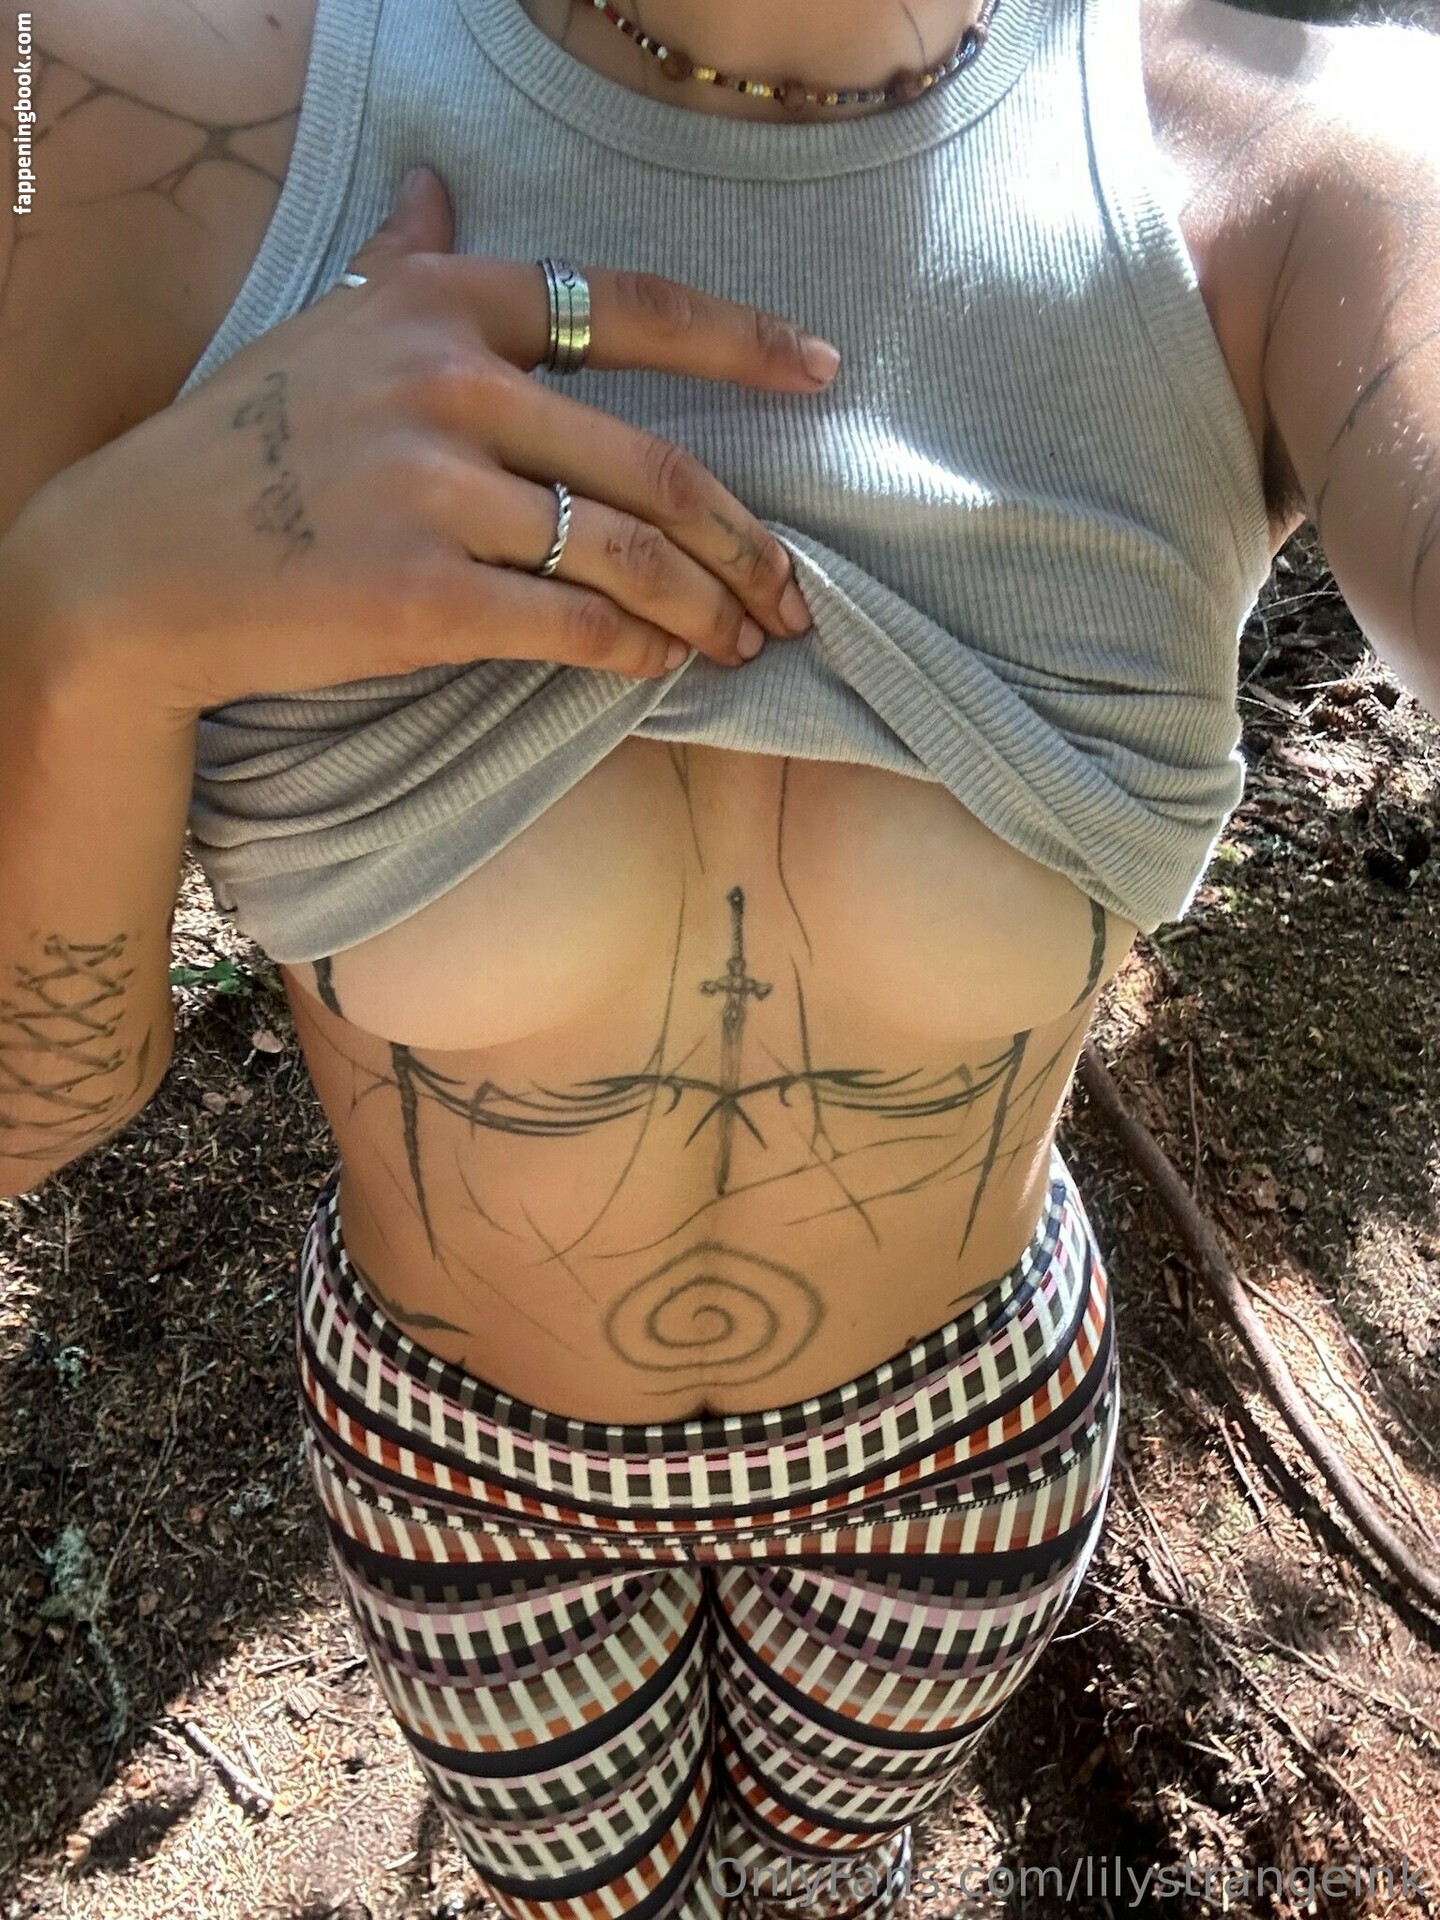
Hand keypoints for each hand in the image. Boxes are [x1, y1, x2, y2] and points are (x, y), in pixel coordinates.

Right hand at [9, 165, 838, 713]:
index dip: (742, 341)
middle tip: (792, 593)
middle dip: (745, 543)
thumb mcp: (324, 326)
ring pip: (625, 554)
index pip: (628, 307)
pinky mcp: (420, 595)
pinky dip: (635, 651)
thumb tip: (437, 185)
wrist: (137, 561)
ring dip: (706, 609)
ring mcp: (433, 490)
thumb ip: (402, 257)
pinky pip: (570, 625)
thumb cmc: (239, 446)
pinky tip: (663, 667)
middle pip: (653, 465)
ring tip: (743, 643)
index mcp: (442, 302)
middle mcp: (448, 381)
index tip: (820, 371)